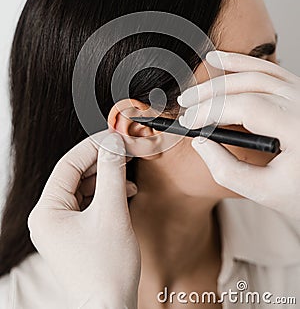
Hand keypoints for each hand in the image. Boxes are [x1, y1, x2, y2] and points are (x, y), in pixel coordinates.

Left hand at [28, 131, 140, 308]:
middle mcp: (49, 217)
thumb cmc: (107, 270)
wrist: (110, 308)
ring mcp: (61, 226)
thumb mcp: (111, 213)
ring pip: (84, 187)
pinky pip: (89, 203)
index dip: (94, 146)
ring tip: (128, 173)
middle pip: (76, 174)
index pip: (68, 164)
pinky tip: (125, 192)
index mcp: (47, 211)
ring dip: (107, 177)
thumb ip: (112, 172)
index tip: (116, 137)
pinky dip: (107, 194)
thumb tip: (113, 142)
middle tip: (126, 150)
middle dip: (103, 161)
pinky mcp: (75, 233)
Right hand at [178, 50, 299, 219]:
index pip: (246, 106)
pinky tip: (222, 60)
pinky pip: (270, 71)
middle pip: (248, 85)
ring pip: (258, 72)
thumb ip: (227, 170)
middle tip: (185, 105)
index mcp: (297, 127)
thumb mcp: (266, 192)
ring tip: (198, 82)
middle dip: (211, 94)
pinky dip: (244, 64)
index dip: (212, 110)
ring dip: (224, 75)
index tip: (189, 121)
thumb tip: (200, 142)